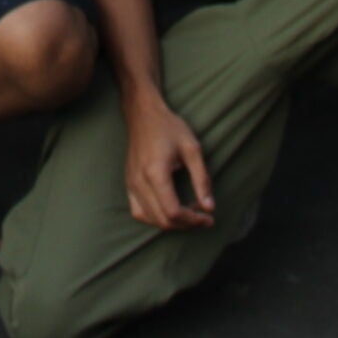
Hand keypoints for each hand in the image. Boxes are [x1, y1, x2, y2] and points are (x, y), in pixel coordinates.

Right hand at [122, 93, 213, 231]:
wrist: (143, 114)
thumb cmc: (169, 127)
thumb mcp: (192, 149)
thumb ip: (202, 179)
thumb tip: (209, 207)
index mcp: (155, 174)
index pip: (173, 212)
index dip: (193, 220)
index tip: (209, 217)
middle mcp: (139, 182)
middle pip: (162, 220)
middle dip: (186, 224)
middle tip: (203, 216)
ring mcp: (131, 184)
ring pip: (149, 219)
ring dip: (171, 223)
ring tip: (188, 214)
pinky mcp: (128, 183)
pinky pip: (138, 211)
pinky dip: (154, 218)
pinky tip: (168, 211)